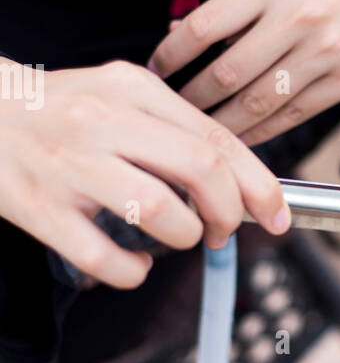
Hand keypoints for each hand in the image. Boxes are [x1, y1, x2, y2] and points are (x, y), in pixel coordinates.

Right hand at [0, 59, 289, 288]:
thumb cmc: (56, 110)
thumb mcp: (118, 94)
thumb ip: (172, 128)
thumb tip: (236, 176)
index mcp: (133, 89)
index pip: (216, 139)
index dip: (259, 185)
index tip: (276, 215)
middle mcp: (105, 121)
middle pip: (202, 171)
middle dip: (229, 213)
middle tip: (225, 232)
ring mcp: (71, 165)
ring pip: (162, 211)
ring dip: (185, 237)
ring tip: (177, 238)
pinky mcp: (40, 208)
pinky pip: (105, 256)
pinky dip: (133, 273)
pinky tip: (133, 266)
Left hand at [147, 0, 339, 145]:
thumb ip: (242, 4)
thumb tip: (183, 34)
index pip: (204, 26)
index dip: (171, 56)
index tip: (155, 70)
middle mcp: (300, 17)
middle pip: (226, 75)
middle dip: (190, 100)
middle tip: (169, 111)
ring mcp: (327, 53)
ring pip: (257, 104)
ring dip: (220, 125)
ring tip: (198, 132)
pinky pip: (292, 116)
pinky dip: (260, 132)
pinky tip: (241, 137)